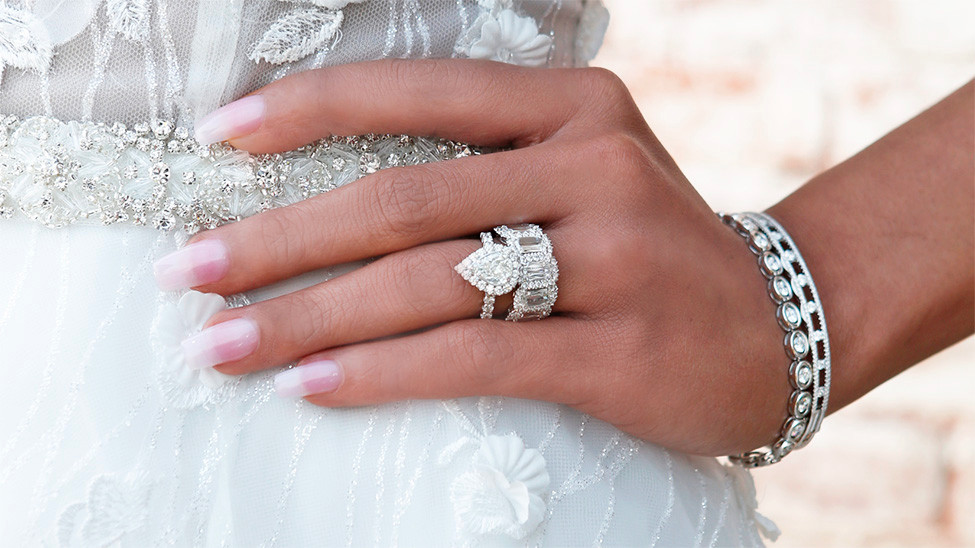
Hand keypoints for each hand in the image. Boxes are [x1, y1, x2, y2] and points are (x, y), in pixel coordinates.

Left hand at [154, 59, 787, 455]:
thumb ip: (488, 166)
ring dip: (309, 316)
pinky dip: (381, 373)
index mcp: (575, 106)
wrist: (780, 320)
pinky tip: (311, 387)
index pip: (419, 93)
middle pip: (403, 198)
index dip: (311, 111)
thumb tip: (342, 195)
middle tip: (189, 269)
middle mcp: (594, 167)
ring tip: (222, 341)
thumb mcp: (586, 170)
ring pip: (426, 282)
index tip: (221, 141)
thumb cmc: (651, 245)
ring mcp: (612, 258)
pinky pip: (473, 357)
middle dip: (281, 237)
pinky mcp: (616, 351)